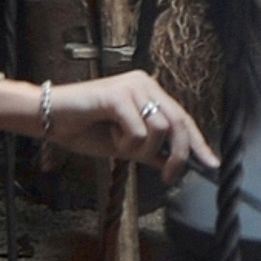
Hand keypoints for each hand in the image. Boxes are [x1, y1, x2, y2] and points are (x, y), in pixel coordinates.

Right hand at [4, 72, 213, 178]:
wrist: (49, 120)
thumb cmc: (85, 129)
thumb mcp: (125, 145)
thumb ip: (151, 151)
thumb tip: (175, 165)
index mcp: (149, 91)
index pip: (183, 118)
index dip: (197, 143)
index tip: (211, 165)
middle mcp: (145, 83)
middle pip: (178, 123)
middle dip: (177, 155)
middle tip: (169, 177)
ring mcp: (132, 86)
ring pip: (159, 130)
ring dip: (141, 149)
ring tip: (119, 143)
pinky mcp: (118, 95)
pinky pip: (138, 130)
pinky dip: (125, 142)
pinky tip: (109, 134)